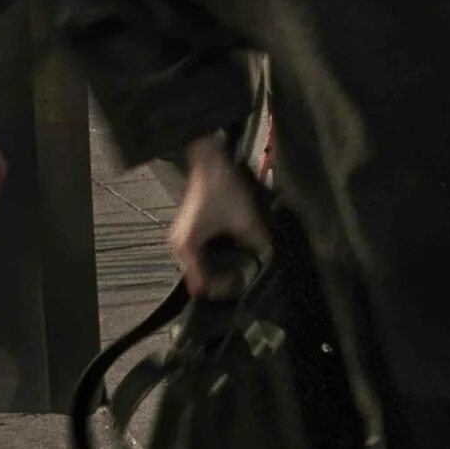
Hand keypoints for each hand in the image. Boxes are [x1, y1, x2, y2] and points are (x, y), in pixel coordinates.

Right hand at [170, 133, 270, 297]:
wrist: (210, 161)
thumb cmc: (222, 190)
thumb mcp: (246, 220)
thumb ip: (258, 244)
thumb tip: (269, 258)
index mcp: (187, 248)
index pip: (201, 285)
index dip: (222, 287)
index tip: (241, 279)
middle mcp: (179, 247)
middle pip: (199, 278)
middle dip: (221, 279)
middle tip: (243, 276)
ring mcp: (183, 238)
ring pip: (200, 266)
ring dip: (218, 269)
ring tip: (240, 266)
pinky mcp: (190, 230)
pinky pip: (201, 254)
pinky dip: (215, 257)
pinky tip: (233, 252)